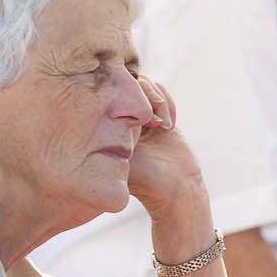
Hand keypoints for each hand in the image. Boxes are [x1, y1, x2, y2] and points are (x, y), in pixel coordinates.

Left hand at [125, 74, 210, 227]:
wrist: (177, 190)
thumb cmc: (147, 181)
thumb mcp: (124, 161)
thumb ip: (113, 139)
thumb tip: (100, 117)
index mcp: (110, 129)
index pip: (110, 97)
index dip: (124, 100)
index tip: (139, 120)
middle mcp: (124, 121)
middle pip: (128, 86)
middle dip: (144, 95)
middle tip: (154, 117)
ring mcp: (143, 117)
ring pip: (147, 86)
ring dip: (158, 100)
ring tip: (164, 124)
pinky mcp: (162, 116)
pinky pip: (162, 95)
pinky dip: (169, 104)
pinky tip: (170, 126)